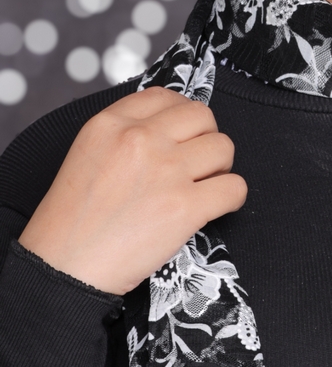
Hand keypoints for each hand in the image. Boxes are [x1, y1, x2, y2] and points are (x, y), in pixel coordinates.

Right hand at [17, 88, 246, 295]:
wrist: (62, 270)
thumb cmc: (71, 221)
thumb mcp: (87, 153)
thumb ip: (124, 133)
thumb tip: (168, 126)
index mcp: (111, 123)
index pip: (165, 97)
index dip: (181, 115)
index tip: (182, 134)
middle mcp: (140, 139)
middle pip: (202, 115)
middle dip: (205, 136)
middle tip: (196, 161)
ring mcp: (166, 170)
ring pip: (223, 147)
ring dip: (220, 167)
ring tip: (202, 185)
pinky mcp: (185, 206)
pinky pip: (234, 187)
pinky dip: (232, 197)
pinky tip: (216, 206)